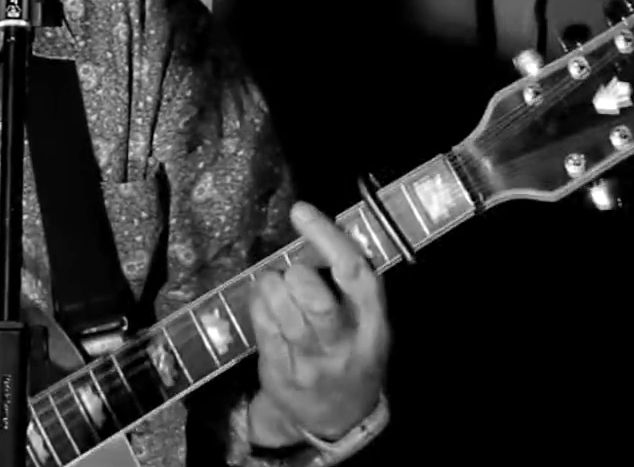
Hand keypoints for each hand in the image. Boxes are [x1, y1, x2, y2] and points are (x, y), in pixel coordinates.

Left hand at [248, 202, 389, 443]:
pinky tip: (262, 299)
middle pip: (319, 303)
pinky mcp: (282, 375)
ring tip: (273, 284)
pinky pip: (264, 330)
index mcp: (374, 325)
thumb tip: (312, 228)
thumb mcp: (366, 324)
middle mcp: (346, 347)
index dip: (328, 238)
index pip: (357, 275)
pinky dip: (258, 305)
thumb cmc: (351, 354)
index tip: (301, 211)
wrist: (339, 422)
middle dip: (298, 276)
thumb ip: (347, 284)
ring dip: (272, 287)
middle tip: (292, 271)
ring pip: (286, 316)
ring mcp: (313, 365)